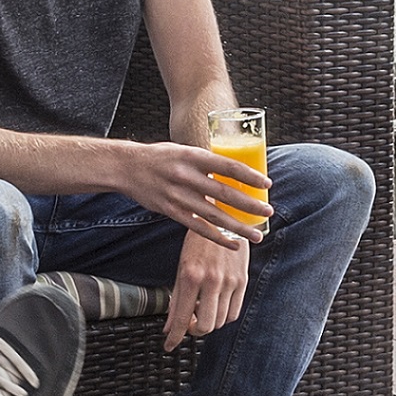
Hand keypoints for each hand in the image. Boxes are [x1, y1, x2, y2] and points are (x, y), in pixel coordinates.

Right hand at [110, 140, 271, 258]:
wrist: (127, 166)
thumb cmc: (161, 157)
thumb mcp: (185, 151)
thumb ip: (207, 162)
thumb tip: (234, 170)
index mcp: (194, 156)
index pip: (228, 166)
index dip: (250, 176)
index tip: (267, 185)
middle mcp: (187, 176)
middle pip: (224, 193)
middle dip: (249, 205)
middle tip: (269, 212)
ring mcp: (178, 195)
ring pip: (214, 215)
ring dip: (238, 227)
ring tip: (257, 235)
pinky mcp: (170, 210)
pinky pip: (197, 228)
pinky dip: (217, 237)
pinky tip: (233, 244)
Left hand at [161, 227, 251, 350]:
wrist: (224, 219)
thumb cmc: (199, 242)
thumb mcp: (181, 268)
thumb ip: (175, 299)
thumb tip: (169, 327)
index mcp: (191, 276)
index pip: (183, 317)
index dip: (175, 337)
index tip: (169, 347)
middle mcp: (212, 281)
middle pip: (207, 326)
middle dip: (195, 331)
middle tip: (190, 324)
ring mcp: (230, 282)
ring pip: (221, 321)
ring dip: (210, 322)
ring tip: (202, 309)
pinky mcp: (243, 281)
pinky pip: (234, 312)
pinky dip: (224, 316)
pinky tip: (216, 305)